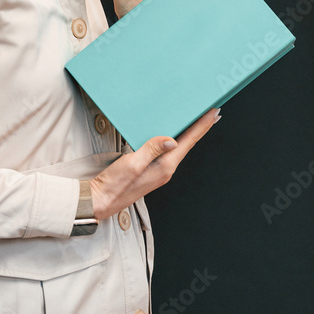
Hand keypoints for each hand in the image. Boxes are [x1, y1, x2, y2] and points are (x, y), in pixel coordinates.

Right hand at [89, 107, 220, 219]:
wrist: (101, 200)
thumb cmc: (114, 185)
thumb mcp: (132, 163)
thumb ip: (152, 149)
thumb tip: (172, 140)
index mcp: (165, 167)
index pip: (188, 142)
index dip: (201, 126)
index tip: (212, 113)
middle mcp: (165, 170)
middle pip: (187, 144)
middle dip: (200, 128)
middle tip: (212, 113)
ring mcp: (159, 171)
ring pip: (178, 148)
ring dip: (189, 133)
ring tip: (197, 121)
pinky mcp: (151, 170)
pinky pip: (167, 152)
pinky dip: (175, 140)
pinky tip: (173, 135)